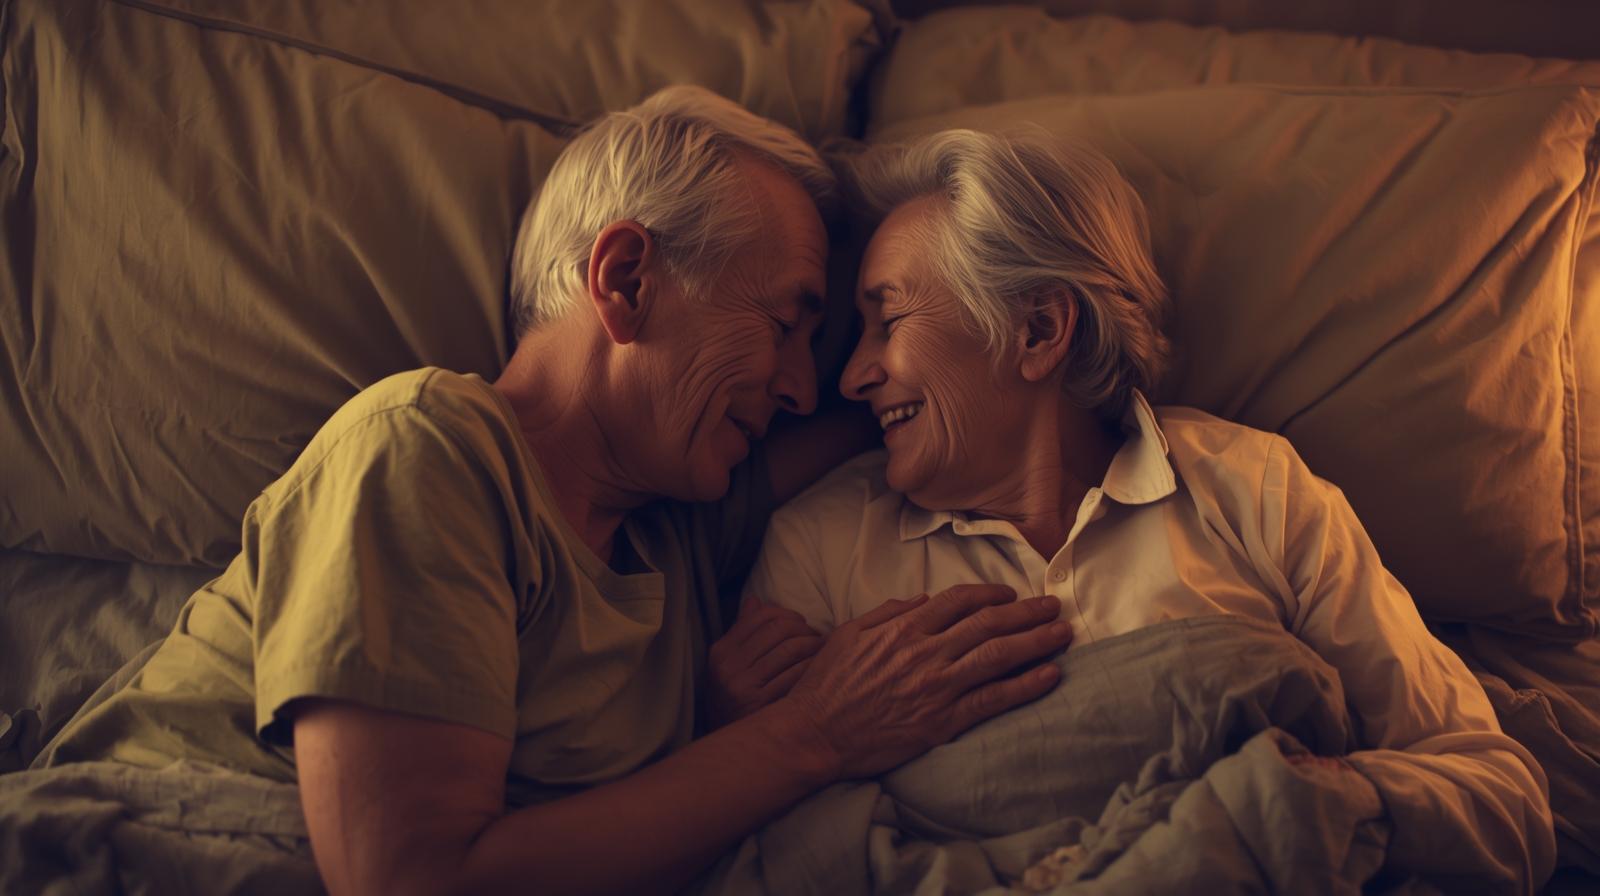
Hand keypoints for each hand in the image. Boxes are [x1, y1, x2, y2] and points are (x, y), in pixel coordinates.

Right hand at [706, 594, 823, 729]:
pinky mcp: (763, 705)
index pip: (762, 616)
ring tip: (821, 654)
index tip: (800, 625)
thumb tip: (756, 601)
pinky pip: (799, 674)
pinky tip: (821, 672)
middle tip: (815, 639)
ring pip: (792, 648)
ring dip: (815, 647)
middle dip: (805, 630)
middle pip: (780, 628)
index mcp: (722, 651)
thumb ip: (743, 632)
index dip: (788, 615)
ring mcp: (745, 686)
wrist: (732, 751)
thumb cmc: (737, 701)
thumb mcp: (730, 666)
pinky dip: (815, 668)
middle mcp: (729, 666)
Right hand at [777, 584, 1071, 779]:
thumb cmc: (827, 684)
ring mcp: (937, 687)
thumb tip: (924, 601)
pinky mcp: (942, 721)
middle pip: (988, 624)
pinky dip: (1025, 685)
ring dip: (1036, 641)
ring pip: (998, 656)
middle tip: (1053, 605)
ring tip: (1063, 632)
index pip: (959, 601)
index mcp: (904, 628)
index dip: (990, 594)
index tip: (1009, 594)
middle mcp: (926, 652)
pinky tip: (1050, 674)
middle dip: (1026, 612)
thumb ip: (888, 612)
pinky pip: (993, 699)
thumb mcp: (849, 633)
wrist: (815, 734)